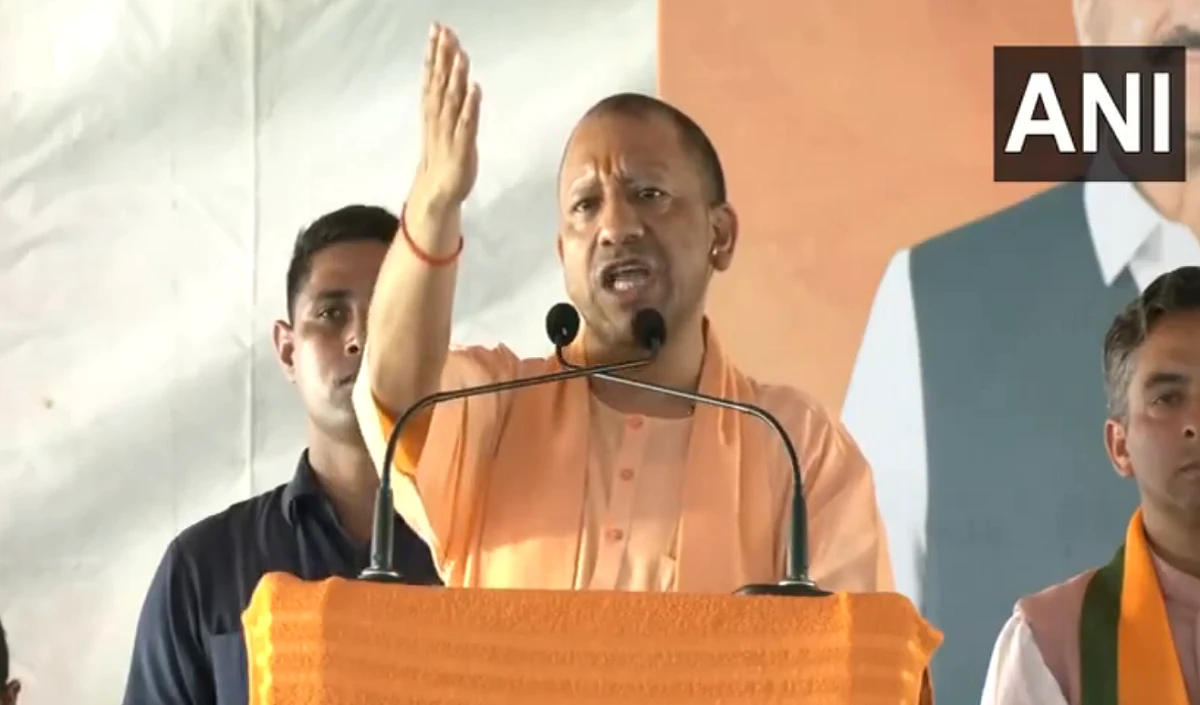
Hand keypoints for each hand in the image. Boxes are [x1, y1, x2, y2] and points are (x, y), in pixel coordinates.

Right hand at [411, 24, 480, 212]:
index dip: (434, 52)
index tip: (436, 28)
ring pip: (452, 100)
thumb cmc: (444, 156)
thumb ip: (446, 99)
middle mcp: (439, 119)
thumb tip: (451, 75)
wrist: (439, 193)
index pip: (432, 76)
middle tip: (443, 30)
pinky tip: (475, 89)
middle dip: (442, 56)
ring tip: (460, 53)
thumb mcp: (442, 125)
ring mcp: (450, 133)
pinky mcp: (462, 149)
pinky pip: (466, 125)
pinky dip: (470, 107)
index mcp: (433, 111)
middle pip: (440, 82)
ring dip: (455, 76)